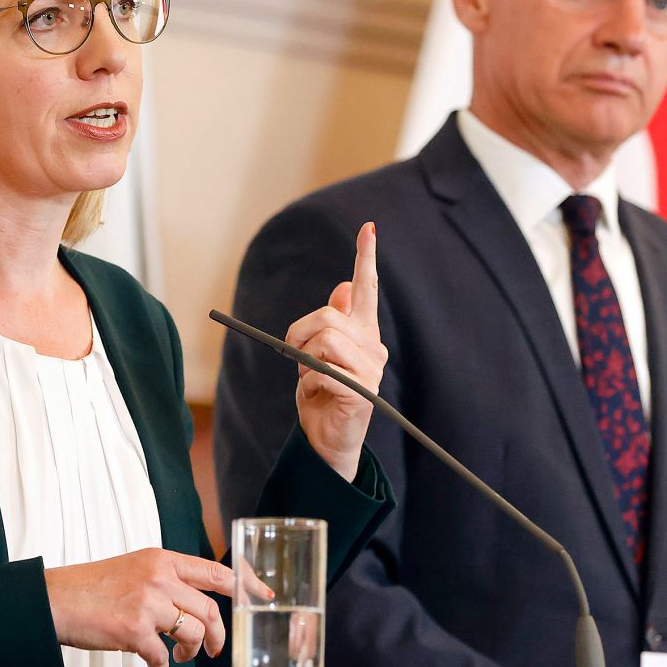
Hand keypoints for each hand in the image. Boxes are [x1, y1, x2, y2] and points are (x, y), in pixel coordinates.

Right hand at [43, 549, 232, 666]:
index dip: (246, 584)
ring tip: (181, 657)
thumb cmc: (90, 588)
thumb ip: (165, 579)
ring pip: (195, 631)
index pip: (215, 570)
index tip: (263, 595)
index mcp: (161, 559)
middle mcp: (158, 577)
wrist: (53, 601)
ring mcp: (147, 602)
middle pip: (210, 608)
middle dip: (219, 634)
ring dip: (192, 651)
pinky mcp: (133, 629)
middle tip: (214, 650)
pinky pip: (163, 656)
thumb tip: (193, 603)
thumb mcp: (134, 568)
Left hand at [286, 222, 384, 482]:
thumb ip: (333, 322)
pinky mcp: (362, 391)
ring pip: (325, 340)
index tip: (368, 228)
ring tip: (308, 378)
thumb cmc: (322, 395)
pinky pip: (324, 371)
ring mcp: (370, 369)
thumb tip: (342, 286)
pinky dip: (309, 382)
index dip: (366, 257)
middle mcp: (372, 346)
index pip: (366, 289)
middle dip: (299, 332)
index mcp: (363, 333)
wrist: (326, 438)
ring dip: (304, 359)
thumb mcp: (320, 353)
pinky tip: (315, 393)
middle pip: (328, 316)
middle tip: (294, 355)